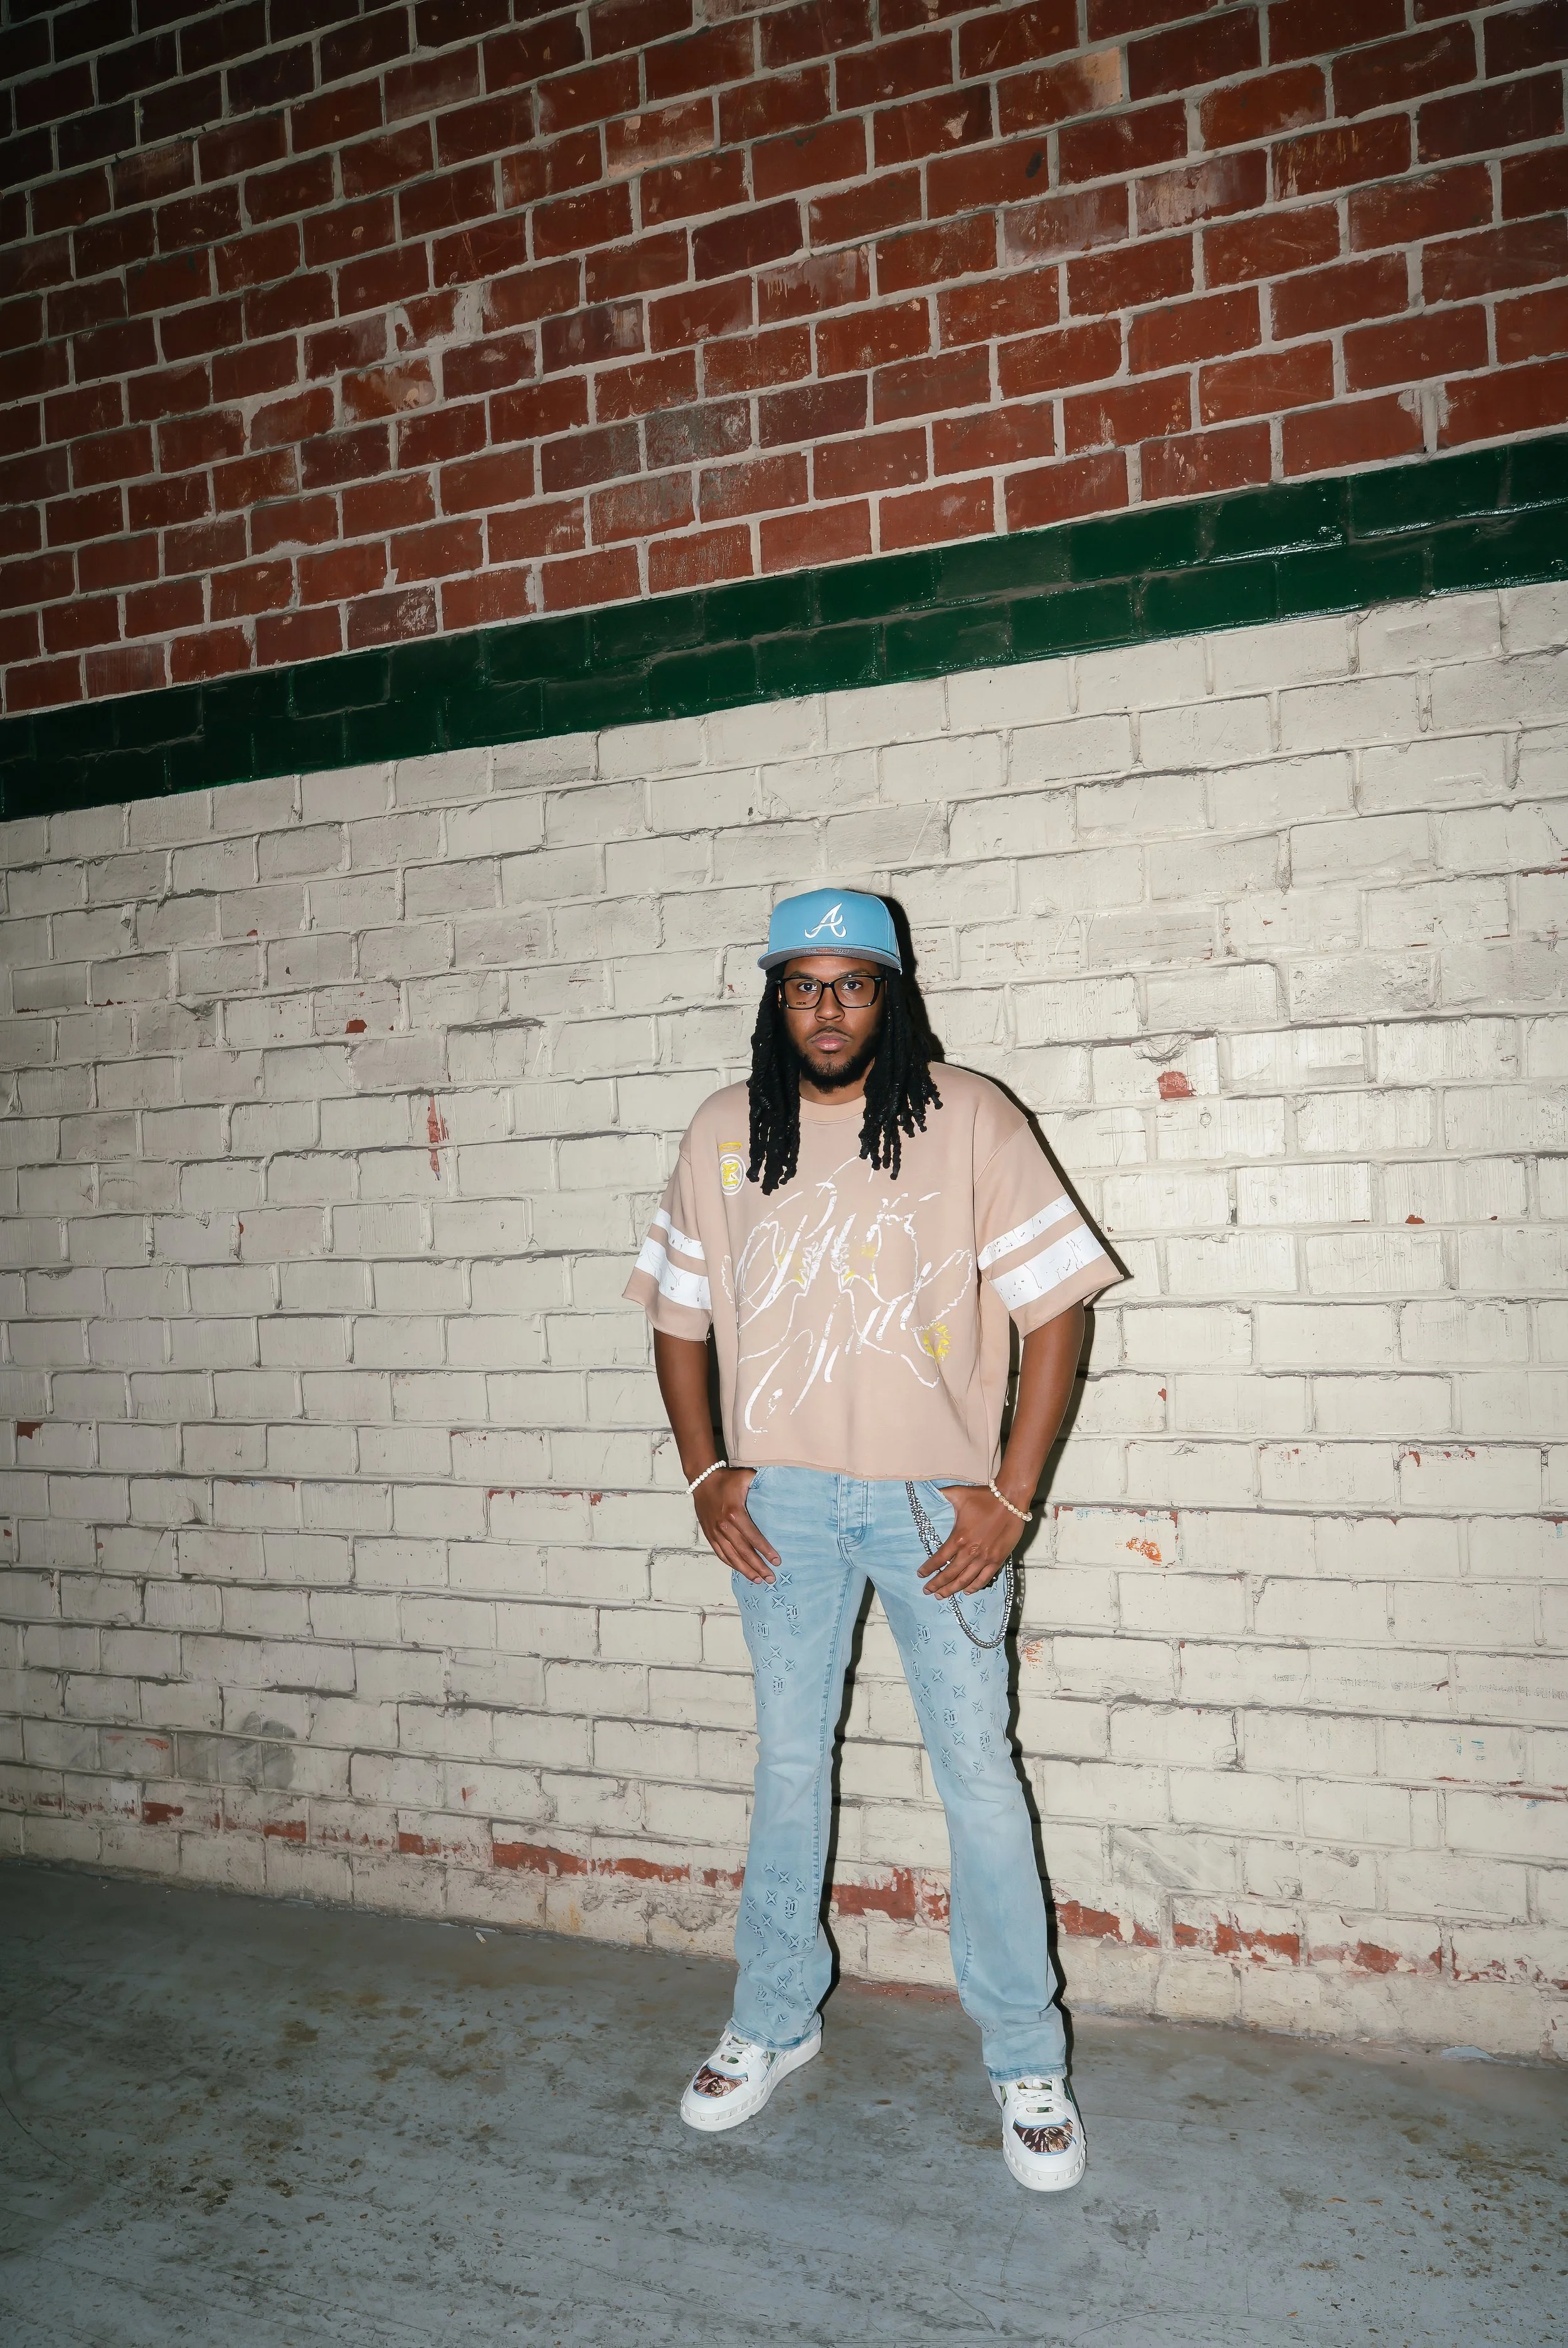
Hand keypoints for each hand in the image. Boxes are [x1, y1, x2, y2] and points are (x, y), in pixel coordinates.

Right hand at [694, 1469, 779, 1584]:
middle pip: (744, 1551)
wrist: (702, 1479)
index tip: (777, 1562)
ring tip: (758, 1580)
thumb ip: (762, 1483)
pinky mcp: (709, 1535)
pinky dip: (730, 1564)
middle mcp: (724, 1526)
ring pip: (731, 1556)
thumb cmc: (727, 1479)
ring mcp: (715, 1532)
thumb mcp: (746, 1476)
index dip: (765, 1551)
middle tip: (771, 1578)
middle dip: (758, 1566)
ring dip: (745, 1570)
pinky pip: (720, 1553)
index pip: (753, 1537)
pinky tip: (740, 1570)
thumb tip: (780, 1486)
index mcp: (735, 1513)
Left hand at [918, 1484, 1022, 1599]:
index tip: (920, 1575)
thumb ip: (942, 1495)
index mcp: (958, 1537)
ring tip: (942, 1595)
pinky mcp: (997, 1559)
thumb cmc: (984, 1497)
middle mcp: (970, 1551)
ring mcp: (985, 1558)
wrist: (1010, 1499)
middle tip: (927, 1590)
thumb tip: (929, 1491)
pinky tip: (967, 1591)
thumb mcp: (959, 1494)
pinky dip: (974, 1587)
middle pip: (949, 1574)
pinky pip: (984, 1578)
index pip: (939, 1559)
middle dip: (937, 1584)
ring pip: (965, 1580)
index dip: (928, 1569)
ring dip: (952, 1589)